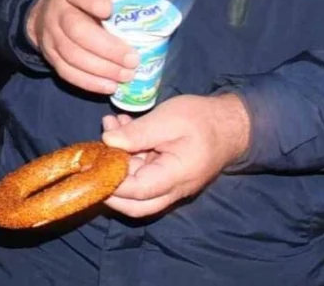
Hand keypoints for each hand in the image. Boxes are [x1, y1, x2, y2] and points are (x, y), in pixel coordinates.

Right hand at [26, 0, 137, 93]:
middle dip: (107, 48)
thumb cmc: (86, 4)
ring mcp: (50, 36)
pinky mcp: (49, 57)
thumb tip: (148, 18)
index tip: (108, 10)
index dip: (92, 1)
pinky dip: (89, 82)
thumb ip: (120, 1)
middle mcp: (57, 12)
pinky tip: (110, 86)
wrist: (48, 13)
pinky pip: (67, 72)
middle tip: (132, 60)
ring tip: (126, 75)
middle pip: (76, 30)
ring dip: (101, 69)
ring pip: (72, 55)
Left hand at [101, 94, 250, 218]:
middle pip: (134, 204)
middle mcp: (172, 189)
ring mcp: (169, 184)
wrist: (231, 123)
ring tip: (110, 124)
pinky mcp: (165, 174)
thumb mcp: (169, 119)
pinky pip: (142, 172)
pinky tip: (120, 126)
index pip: (137, 192)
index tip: (91, 165)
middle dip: (108, 184)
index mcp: (175, 177)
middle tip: (93, 156)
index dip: (111, 183)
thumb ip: (138, 132)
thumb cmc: (203, 120)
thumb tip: (108, 141)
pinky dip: (128, 153)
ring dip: (117, 159)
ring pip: (135, 186)